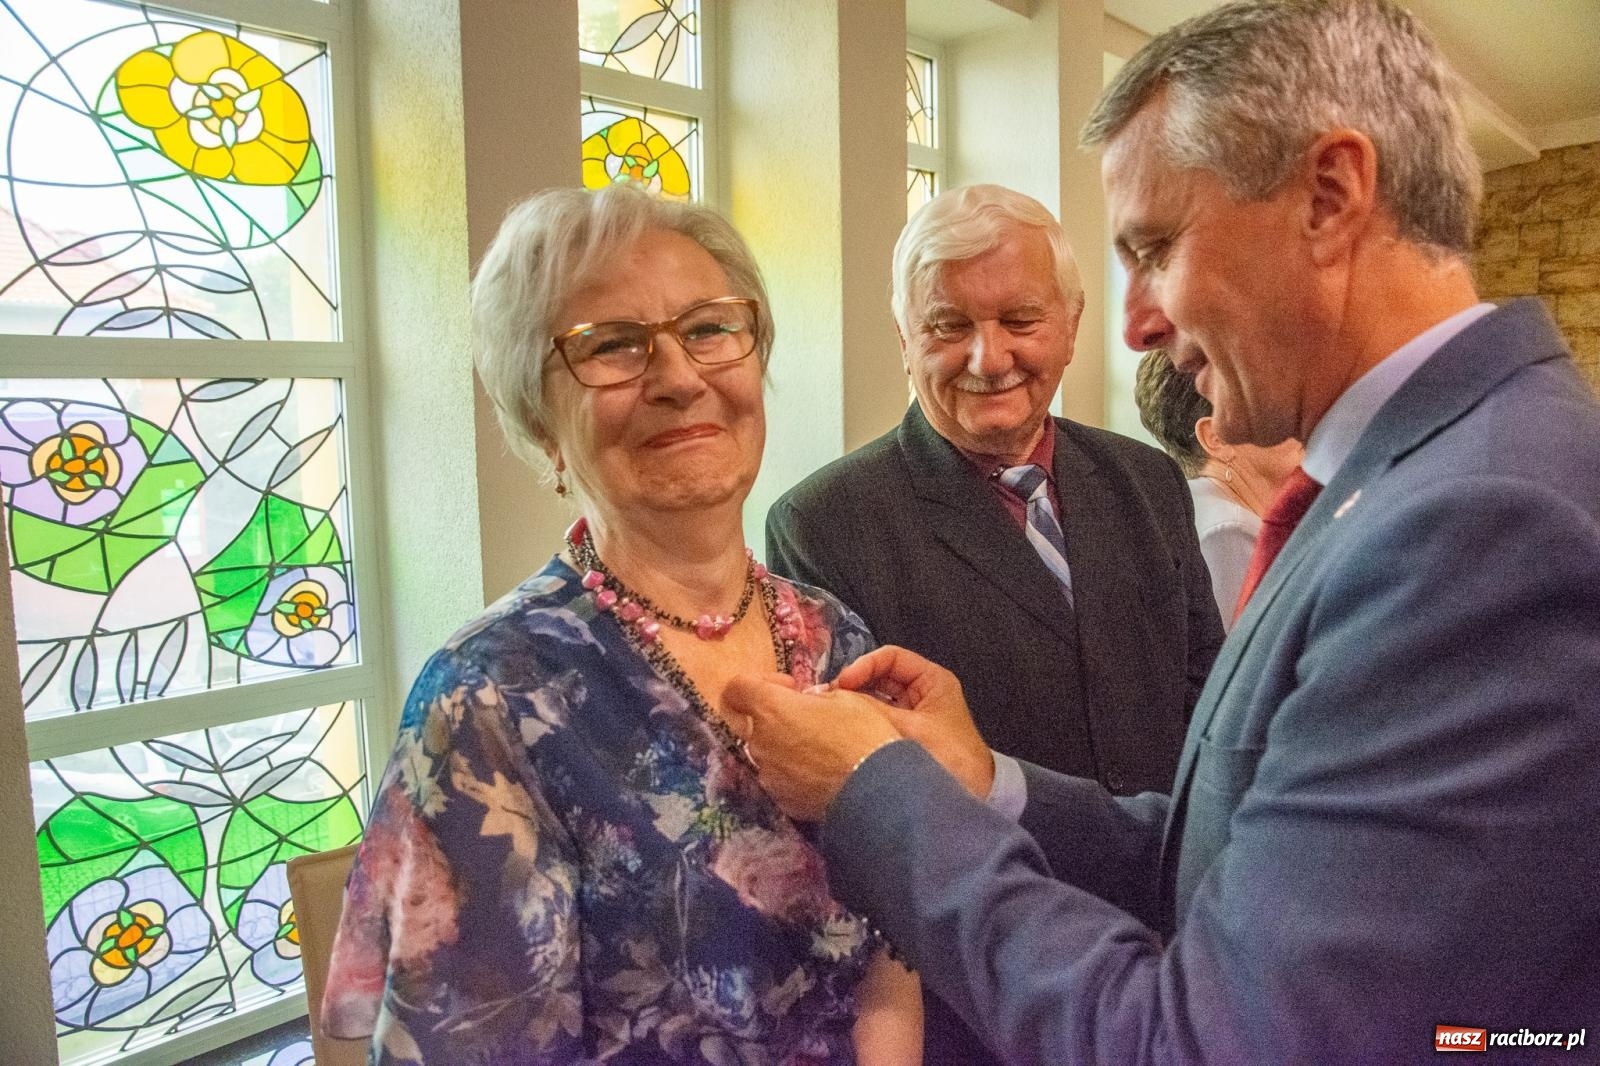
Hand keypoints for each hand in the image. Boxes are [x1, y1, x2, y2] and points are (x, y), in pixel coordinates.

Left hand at [723, 673, 902, 821]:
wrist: (877, 789)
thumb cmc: (863, 734)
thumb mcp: (844, 697)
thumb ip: (811, 697)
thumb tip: (803, 702)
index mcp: (771, 709)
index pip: (736, 688)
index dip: (757, 682)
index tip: (787, 687)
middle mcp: (760, 741)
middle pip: (749, 722)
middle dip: (771, 716)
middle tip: (803, 718)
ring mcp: (767, 774)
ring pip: (765, 752)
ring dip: (783, 744)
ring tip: (818, 749)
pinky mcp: (780, 798)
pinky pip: (779, 777)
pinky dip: (793, 771)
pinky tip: (820, 772)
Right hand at [834, 646, 993, 798]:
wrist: (972, 797)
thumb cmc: (950, 757)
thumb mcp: (909, 728)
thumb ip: (873, 710)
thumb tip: (835, 699)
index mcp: (933, 680)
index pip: (891, 658)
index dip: (865, 666)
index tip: (843, 684)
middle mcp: (923, 693)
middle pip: (881, 677)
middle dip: (856, 686)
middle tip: (831, 699)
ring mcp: (914, 714)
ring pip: (877, 698)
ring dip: (856, 704)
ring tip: (834, 713)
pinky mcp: (906, 735)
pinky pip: (879, 719)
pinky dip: (863, 721)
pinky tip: (845, 728)